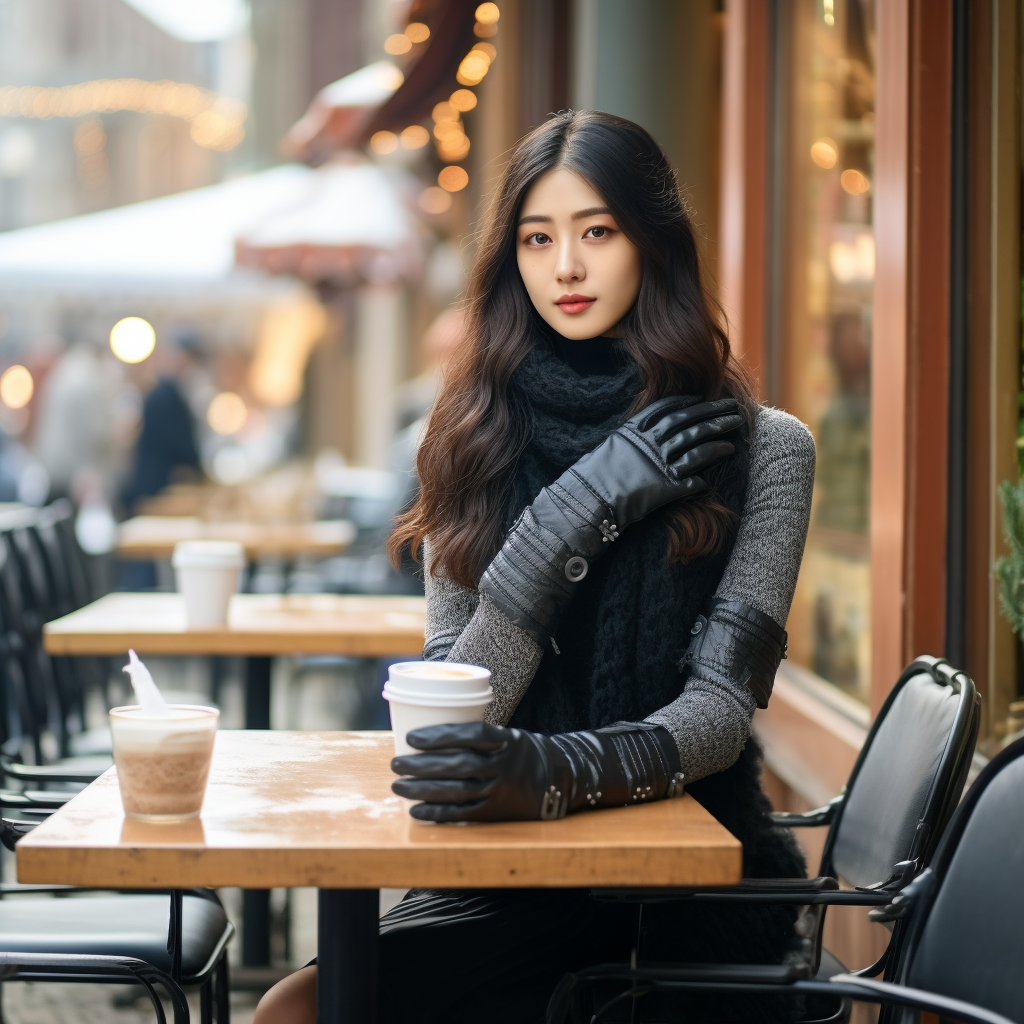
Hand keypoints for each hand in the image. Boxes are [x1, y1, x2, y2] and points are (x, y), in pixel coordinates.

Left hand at [391, 720, 683, 822]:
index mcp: (505, 741)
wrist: (559, 779)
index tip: (412, 737)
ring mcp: (499, 791)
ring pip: (455, 791)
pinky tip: (416, 811)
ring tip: (398, 787)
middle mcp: (502, 766)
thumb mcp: (506, 734)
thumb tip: (430, 729)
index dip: (440, 735)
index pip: (469, 734)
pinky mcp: (496, 813)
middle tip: (396, 764)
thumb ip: (476, 735)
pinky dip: (437, 814)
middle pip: (457, 765)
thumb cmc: (522, 752)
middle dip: (421, 765)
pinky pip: (462, 815)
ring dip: (422, 790)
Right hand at [480, 396, 741, 640]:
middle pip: (688, 424)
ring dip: (717, 441)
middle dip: (712, 415)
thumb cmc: (590, 477)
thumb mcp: (609, 448)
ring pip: (696, 448)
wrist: (585, 502)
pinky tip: (716, 470)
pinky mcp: (665, 488)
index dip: (688, 403)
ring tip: (733, 436)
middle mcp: (650, 444)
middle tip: (732, 409)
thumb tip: (644, 433)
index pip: (668, 409)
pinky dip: (704, 475)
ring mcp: (659, 465)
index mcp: (635, 430)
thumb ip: (630, 439)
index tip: (702, 398)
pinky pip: (691, 480)